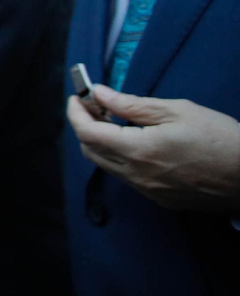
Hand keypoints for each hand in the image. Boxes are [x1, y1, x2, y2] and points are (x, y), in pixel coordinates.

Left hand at [68, 86, 239, 209]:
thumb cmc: (219, 137)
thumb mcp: (176, 110)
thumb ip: (131, 104)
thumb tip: (99, 95)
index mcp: (138, 151)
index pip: (87, 133)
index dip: (76, 112)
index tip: (77, 96)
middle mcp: (137, 176)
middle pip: (90, 151)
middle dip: (85, 125)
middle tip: (95, 105)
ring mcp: (149, 191)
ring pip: (107, 166)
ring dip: (101, 142)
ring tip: (115, 120)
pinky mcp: (162, 200)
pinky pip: (127, 178)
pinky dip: (119, 157)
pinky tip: (135, 142)